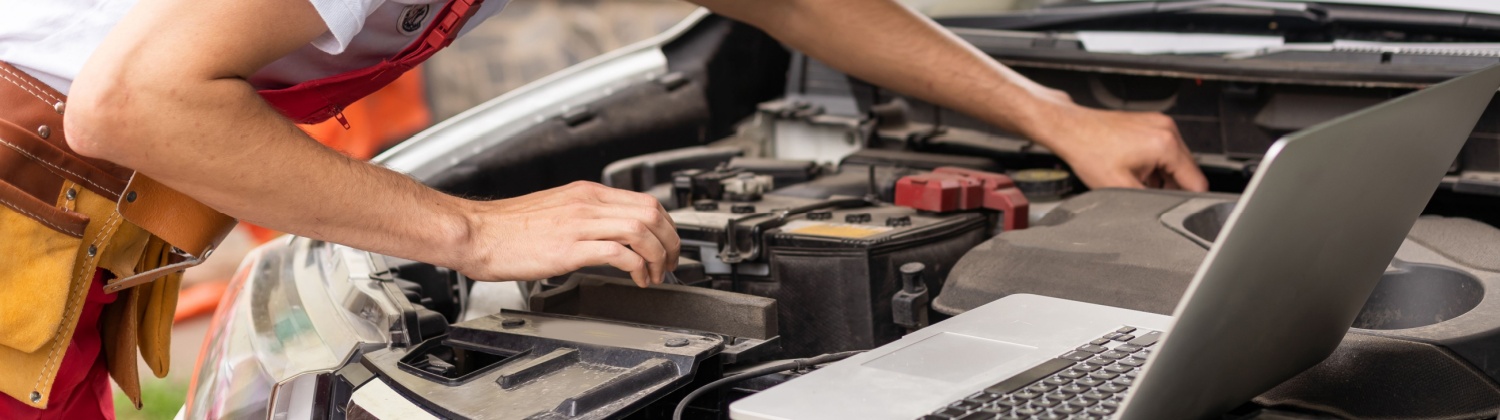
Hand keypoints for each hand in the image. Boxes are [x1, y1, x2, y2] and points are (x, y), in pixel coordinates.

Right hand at [451, 181, 679, 286]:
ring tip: (656, 275)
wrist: (476, 232)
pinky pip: (618, 252)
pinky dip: (637, 267)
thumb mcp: (556, 210)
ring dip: (657, 256)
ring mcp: (579, 224)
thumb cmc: (507, 227)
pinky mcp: (568, 248)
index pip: (644, 201)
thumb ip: (585, 216)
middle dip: (671, 241)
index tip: (668, 244)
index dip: (666, 226)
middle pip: (651, 213)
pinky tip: (636, 279)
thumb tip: (609, 231)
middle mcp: (587, 203)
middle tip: (671, 262)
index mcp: (586, 193)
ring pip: (640, 230)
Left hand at [1029, 103, 1208, 191]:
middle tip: (1143, 189)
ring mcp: (1159, 122)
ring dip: (1161, 174)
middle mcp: (1167, 129)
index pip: (1197, 182)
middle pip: (1187, 170)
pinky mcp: (1151, 122)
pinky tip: (1133, 165)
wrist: (1070, 129)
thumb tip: (1170, 208)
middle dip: (1169, 185)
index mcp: (1166, 144)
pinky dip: (1154, 162)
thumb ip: (1153, 200)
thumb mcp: (1121, 188)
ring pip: (1175, 160)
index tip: (1174, 207)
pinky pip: (1164, 148)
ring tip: (1134, 175)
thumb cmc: (1088, 152)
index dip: (1187, 200)